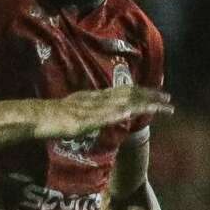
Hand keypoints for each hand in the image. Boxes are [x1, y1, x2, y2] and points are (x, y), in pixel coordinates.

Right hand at [32, 86, 172, 141]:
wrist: (40, 117)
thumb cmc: (55, 117)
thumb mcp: (79, 112)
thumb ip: (92, 113)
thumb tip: (102, 115)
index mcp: (97, 96)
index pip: (124, 90)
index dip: (142, 92)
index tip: (158, 94)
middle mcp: (99, 98)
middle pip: (130, 93)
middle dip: (151, 96)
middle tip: (169, 99)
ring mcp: (95, 107)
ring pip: (124, 103)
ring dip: (144, 104)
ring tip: (162, 105)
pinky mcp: (88, 119)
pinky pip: (107, 116)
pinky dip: (121, 114)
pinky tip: (132, 114)